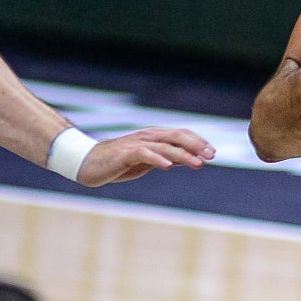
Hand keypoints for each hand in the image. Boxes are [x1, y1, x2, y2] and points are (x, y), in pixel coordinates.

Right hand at [79, 127, 215, 185]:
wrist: (88, 163)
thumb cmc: (119, 162)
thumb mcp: (147, 161)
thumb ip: (166, 157)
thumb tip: (187, 159)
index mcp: (155, 137)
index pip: (181, 135)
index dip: (198, 142)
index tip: (212, 153)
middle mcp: (148, 137)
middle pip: (177, 136)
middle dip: (196, 145)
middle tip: (211, 156)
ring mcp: (137, 144)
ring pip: (165, 146)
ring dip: (183, 155)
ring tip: (198, 164)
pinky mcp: (125, 153)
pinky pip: (144, 154)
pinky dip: (157, 158)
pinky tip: (168, 166)